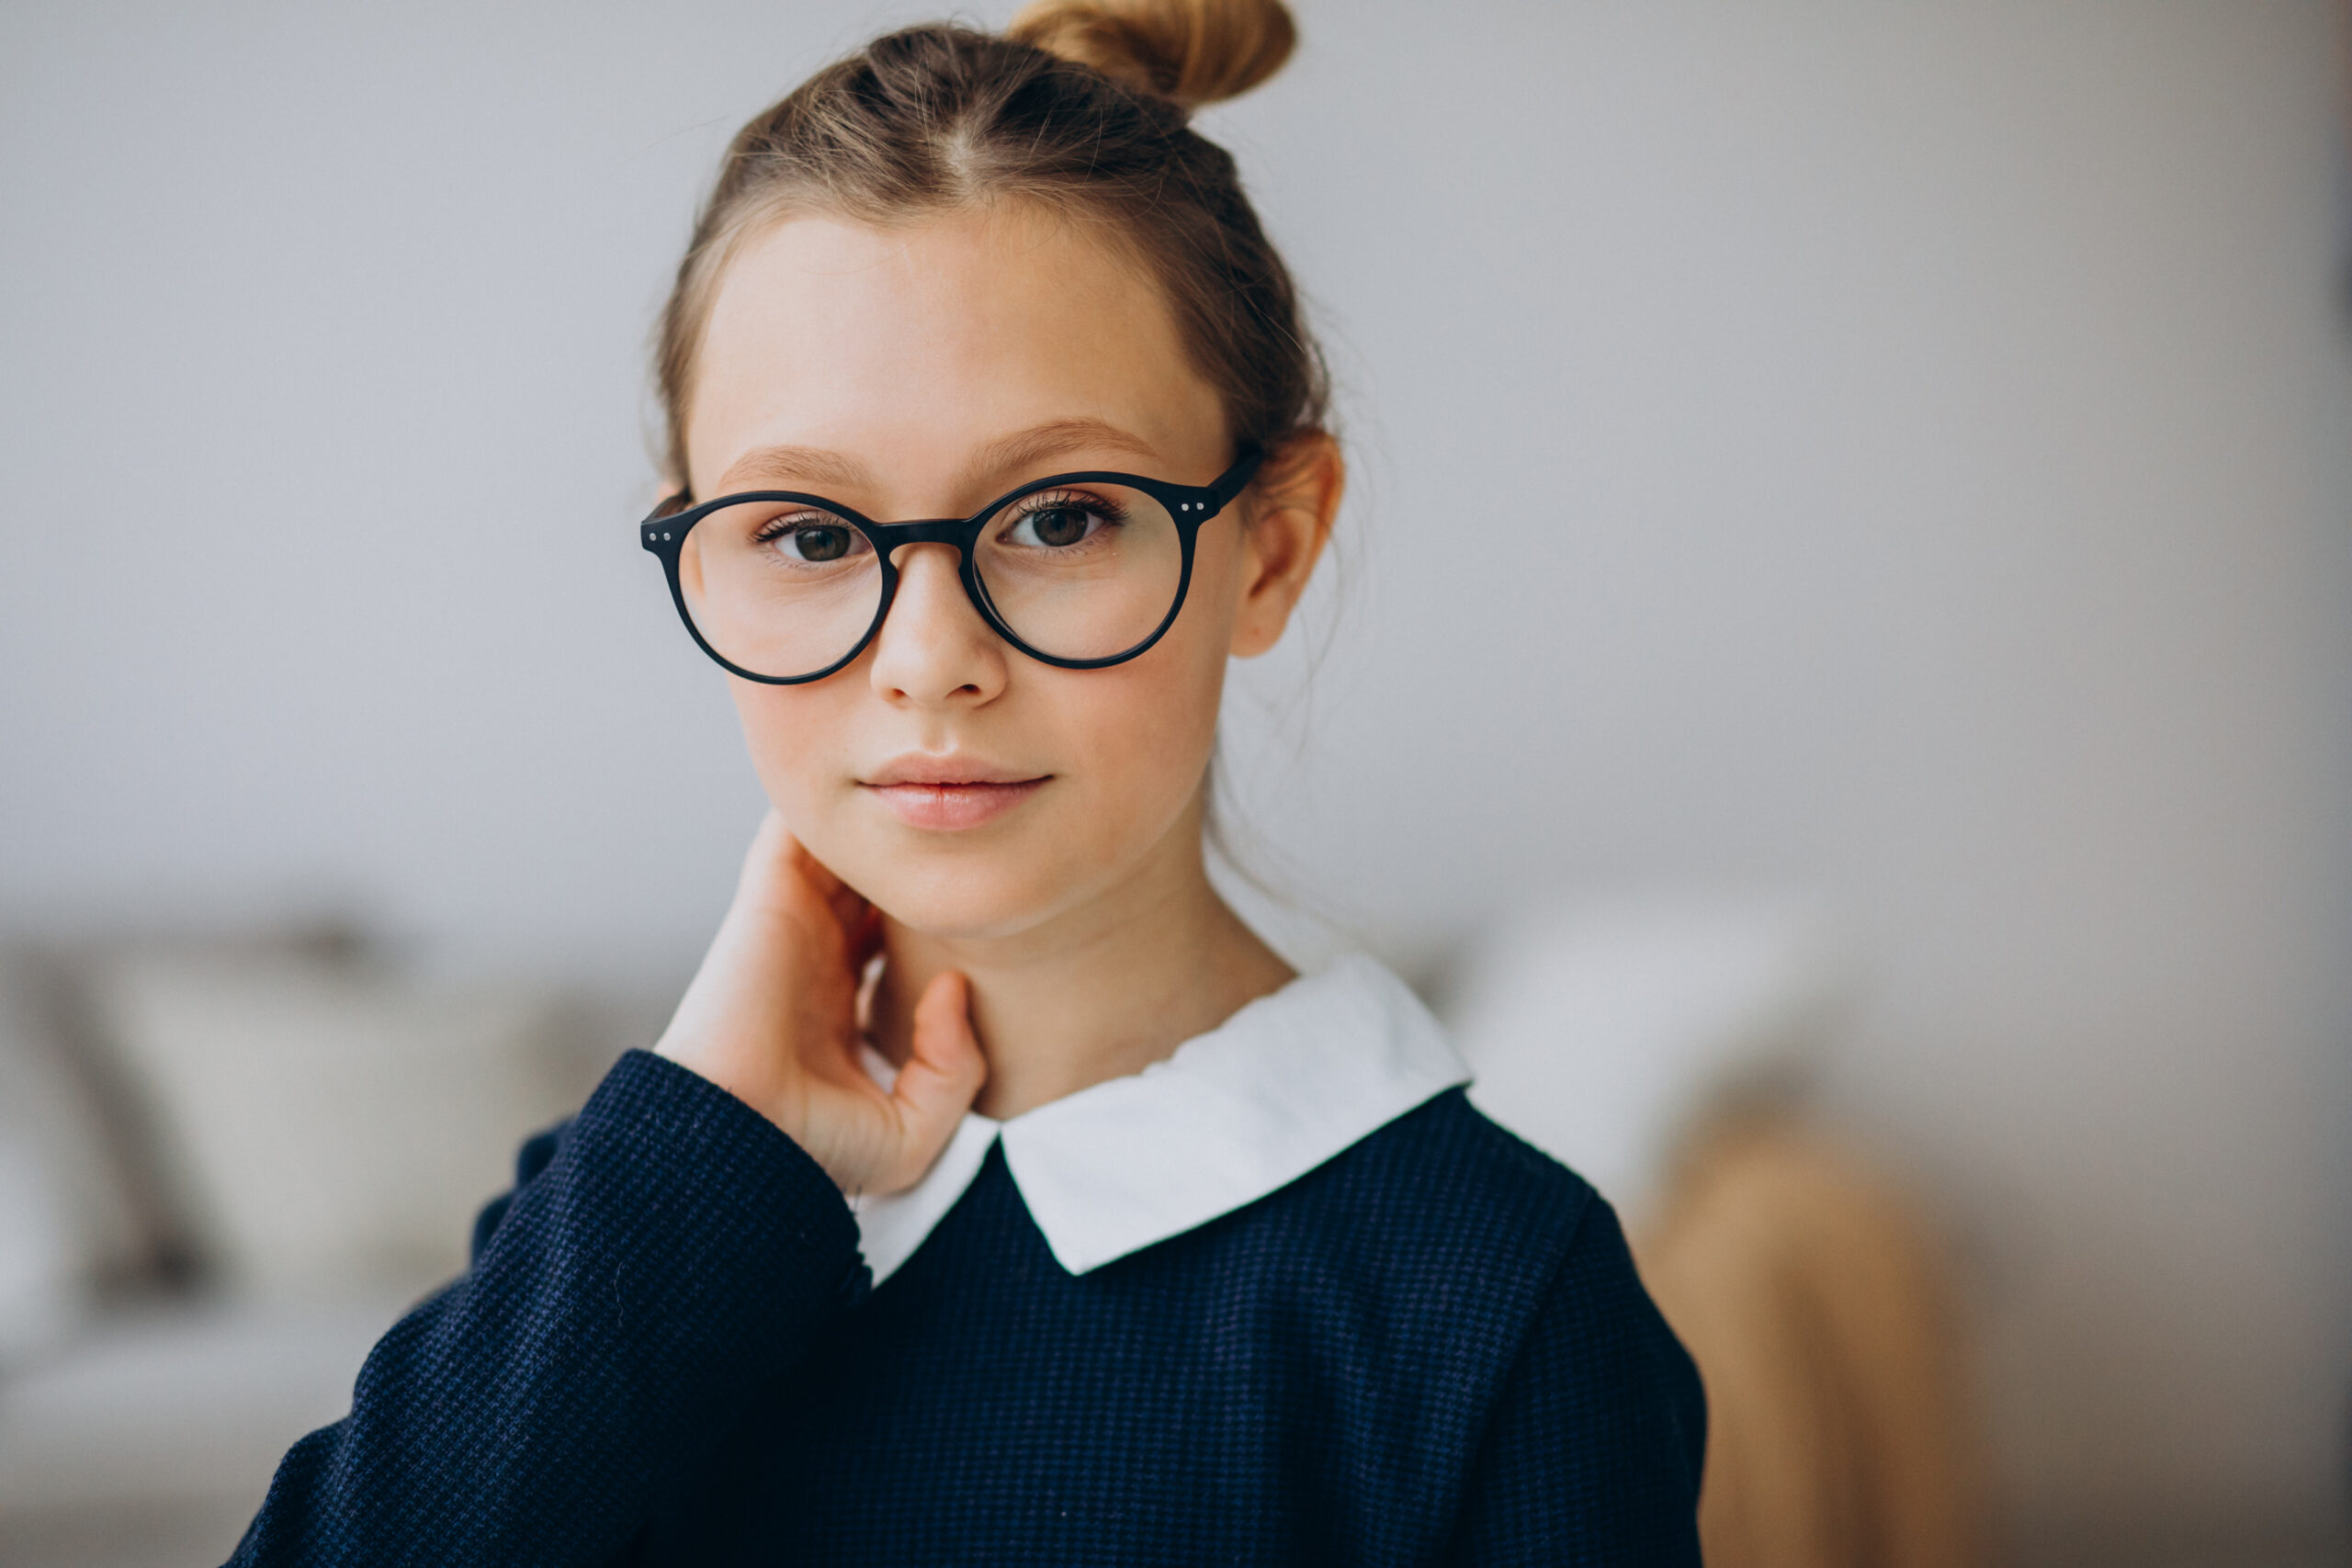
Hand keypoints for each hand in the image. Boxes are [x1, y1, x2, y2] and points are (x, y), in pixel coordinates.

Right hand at [654, 810, 985, 1194]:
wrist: (737, 1138)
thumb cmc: (813, 1149)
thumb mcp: (913, 1130)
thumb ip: (955, 1066)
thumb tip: (956, 985)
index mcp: (841, 1009)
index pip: (892, 944)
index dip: (935, 917)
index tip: (981, 900)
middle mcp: (817, 962)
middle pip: (870, 888)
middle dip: (910, 860)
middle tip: (962, 827)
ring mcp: (793, 927)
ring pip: (838, 854)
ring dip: (877, 825)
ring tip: (928, 789)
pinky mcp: (769, 901)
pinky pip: (793, 833)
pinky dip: (826, 806)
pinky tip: (878, 783)